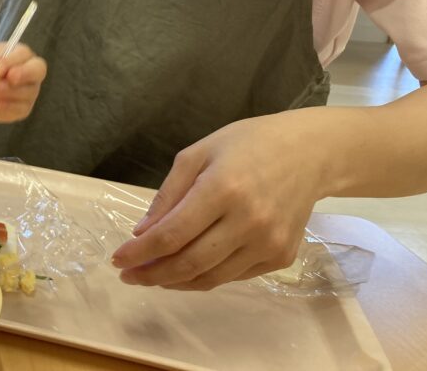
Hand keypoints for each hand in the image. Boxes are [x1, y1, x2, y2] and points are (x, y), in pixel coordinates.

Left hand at [0, 42, 47, 122]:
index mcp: (21, 55)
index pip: (24, 55)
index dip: (12, 61)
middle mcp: (30, 72)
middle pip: (37, 71)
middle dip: (23, 74)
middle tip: (7, 78)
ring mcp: (29, 91)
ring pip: (29, 92)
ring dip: (9, 91)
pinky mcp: (22, 108)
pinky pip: (21, 109)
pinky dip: (8, 107)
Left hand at [110, 110, 331, 290]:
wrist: (309, 153)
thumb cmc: (247, 144)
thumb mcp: (198, 153)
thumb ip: (168, 194)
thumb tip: (142, 233)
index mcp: (222, 189)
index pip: (171, 234)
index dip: (140, 253)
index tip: (117, 260)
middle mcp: (247, 221)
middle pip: (189, 263)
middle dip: (151, 274)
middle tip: (128, 276)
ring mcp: (268, 243)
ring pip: (211, 277)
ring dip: (175, 282)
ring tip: (151, 276)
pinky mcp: (281, 257)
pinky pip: (234, 276)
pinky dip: (205, 277)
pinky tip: (187, 269)